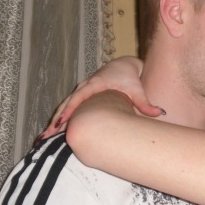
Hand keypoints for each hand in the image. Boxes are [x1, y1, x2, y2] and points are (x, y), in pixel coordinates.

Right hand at [38, 56, 162, 140]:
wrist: (124, 66)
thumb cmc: (130, 78)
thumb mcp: (138, 90)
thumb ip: (146, 103)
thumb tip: (160, 113)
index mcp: (96, 84)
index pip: (79, 98)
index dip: (69, 110)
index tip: (61, 123)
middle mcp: (85, 87)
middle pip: (66, 104)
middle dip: (56, 120)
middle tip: (46, 136)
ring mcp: (81, 91)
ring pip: (64, 106)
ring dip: (54, 122)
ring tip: (43, 138)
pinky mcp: (81, 96)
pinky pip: (68, 107)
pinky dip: (60, 119)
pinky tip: (52, 133)